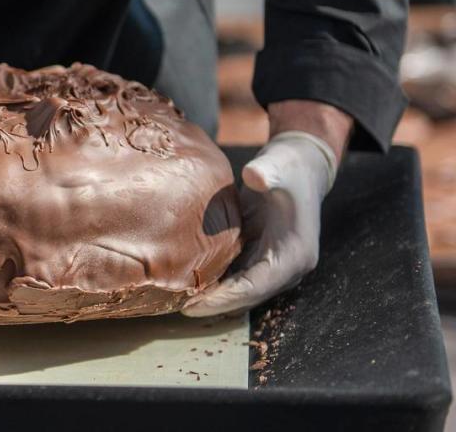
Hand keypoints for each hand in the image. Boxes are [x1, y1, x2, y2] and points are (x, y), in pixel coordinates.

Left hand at [182, 130, 336, 316]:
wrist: (300, 167)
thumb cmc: (288, 168)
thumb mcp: (277, 167)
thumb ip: (265, 173)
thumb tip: (254, 177)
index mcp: (294, 254)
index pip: (254, 288)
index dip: (223, 300)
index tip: (192, 306)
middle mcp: (287, 268)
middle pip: (245, 296)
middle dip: (212, 303)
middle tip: (174, 306)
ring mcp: (274, 264)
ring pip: (239, 290)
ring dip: (211, 296)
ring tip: (174, 299)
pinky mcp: (261, 257)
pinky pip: (236, 276)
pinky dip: (215, 281)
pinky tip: (186, 280)